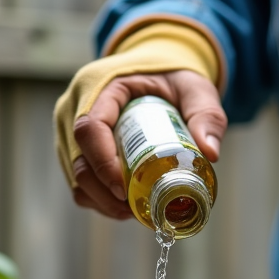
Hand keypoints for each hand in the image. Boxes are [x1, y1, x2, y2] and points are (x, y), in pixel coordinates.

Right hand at [71, 71, 224, 218]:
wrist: (153, 69)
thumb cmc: (170, 75)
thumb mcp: (194, 88)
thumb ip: (206, 115)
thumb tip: (210, 153)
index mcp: (98, 85)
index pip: (88, 129)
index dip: (103, 163)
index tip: (126, 189)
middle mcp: (74, 106)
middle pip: (77, 160)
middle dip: (105, 193)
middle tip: (137, 209)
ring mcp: (68, 129)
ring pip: (75, 177)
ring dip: (102, 200)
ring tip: (135, 210)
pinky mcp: (72, 148)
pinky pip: (78, 181)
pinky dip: (99, 199)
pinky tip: (124, 206)